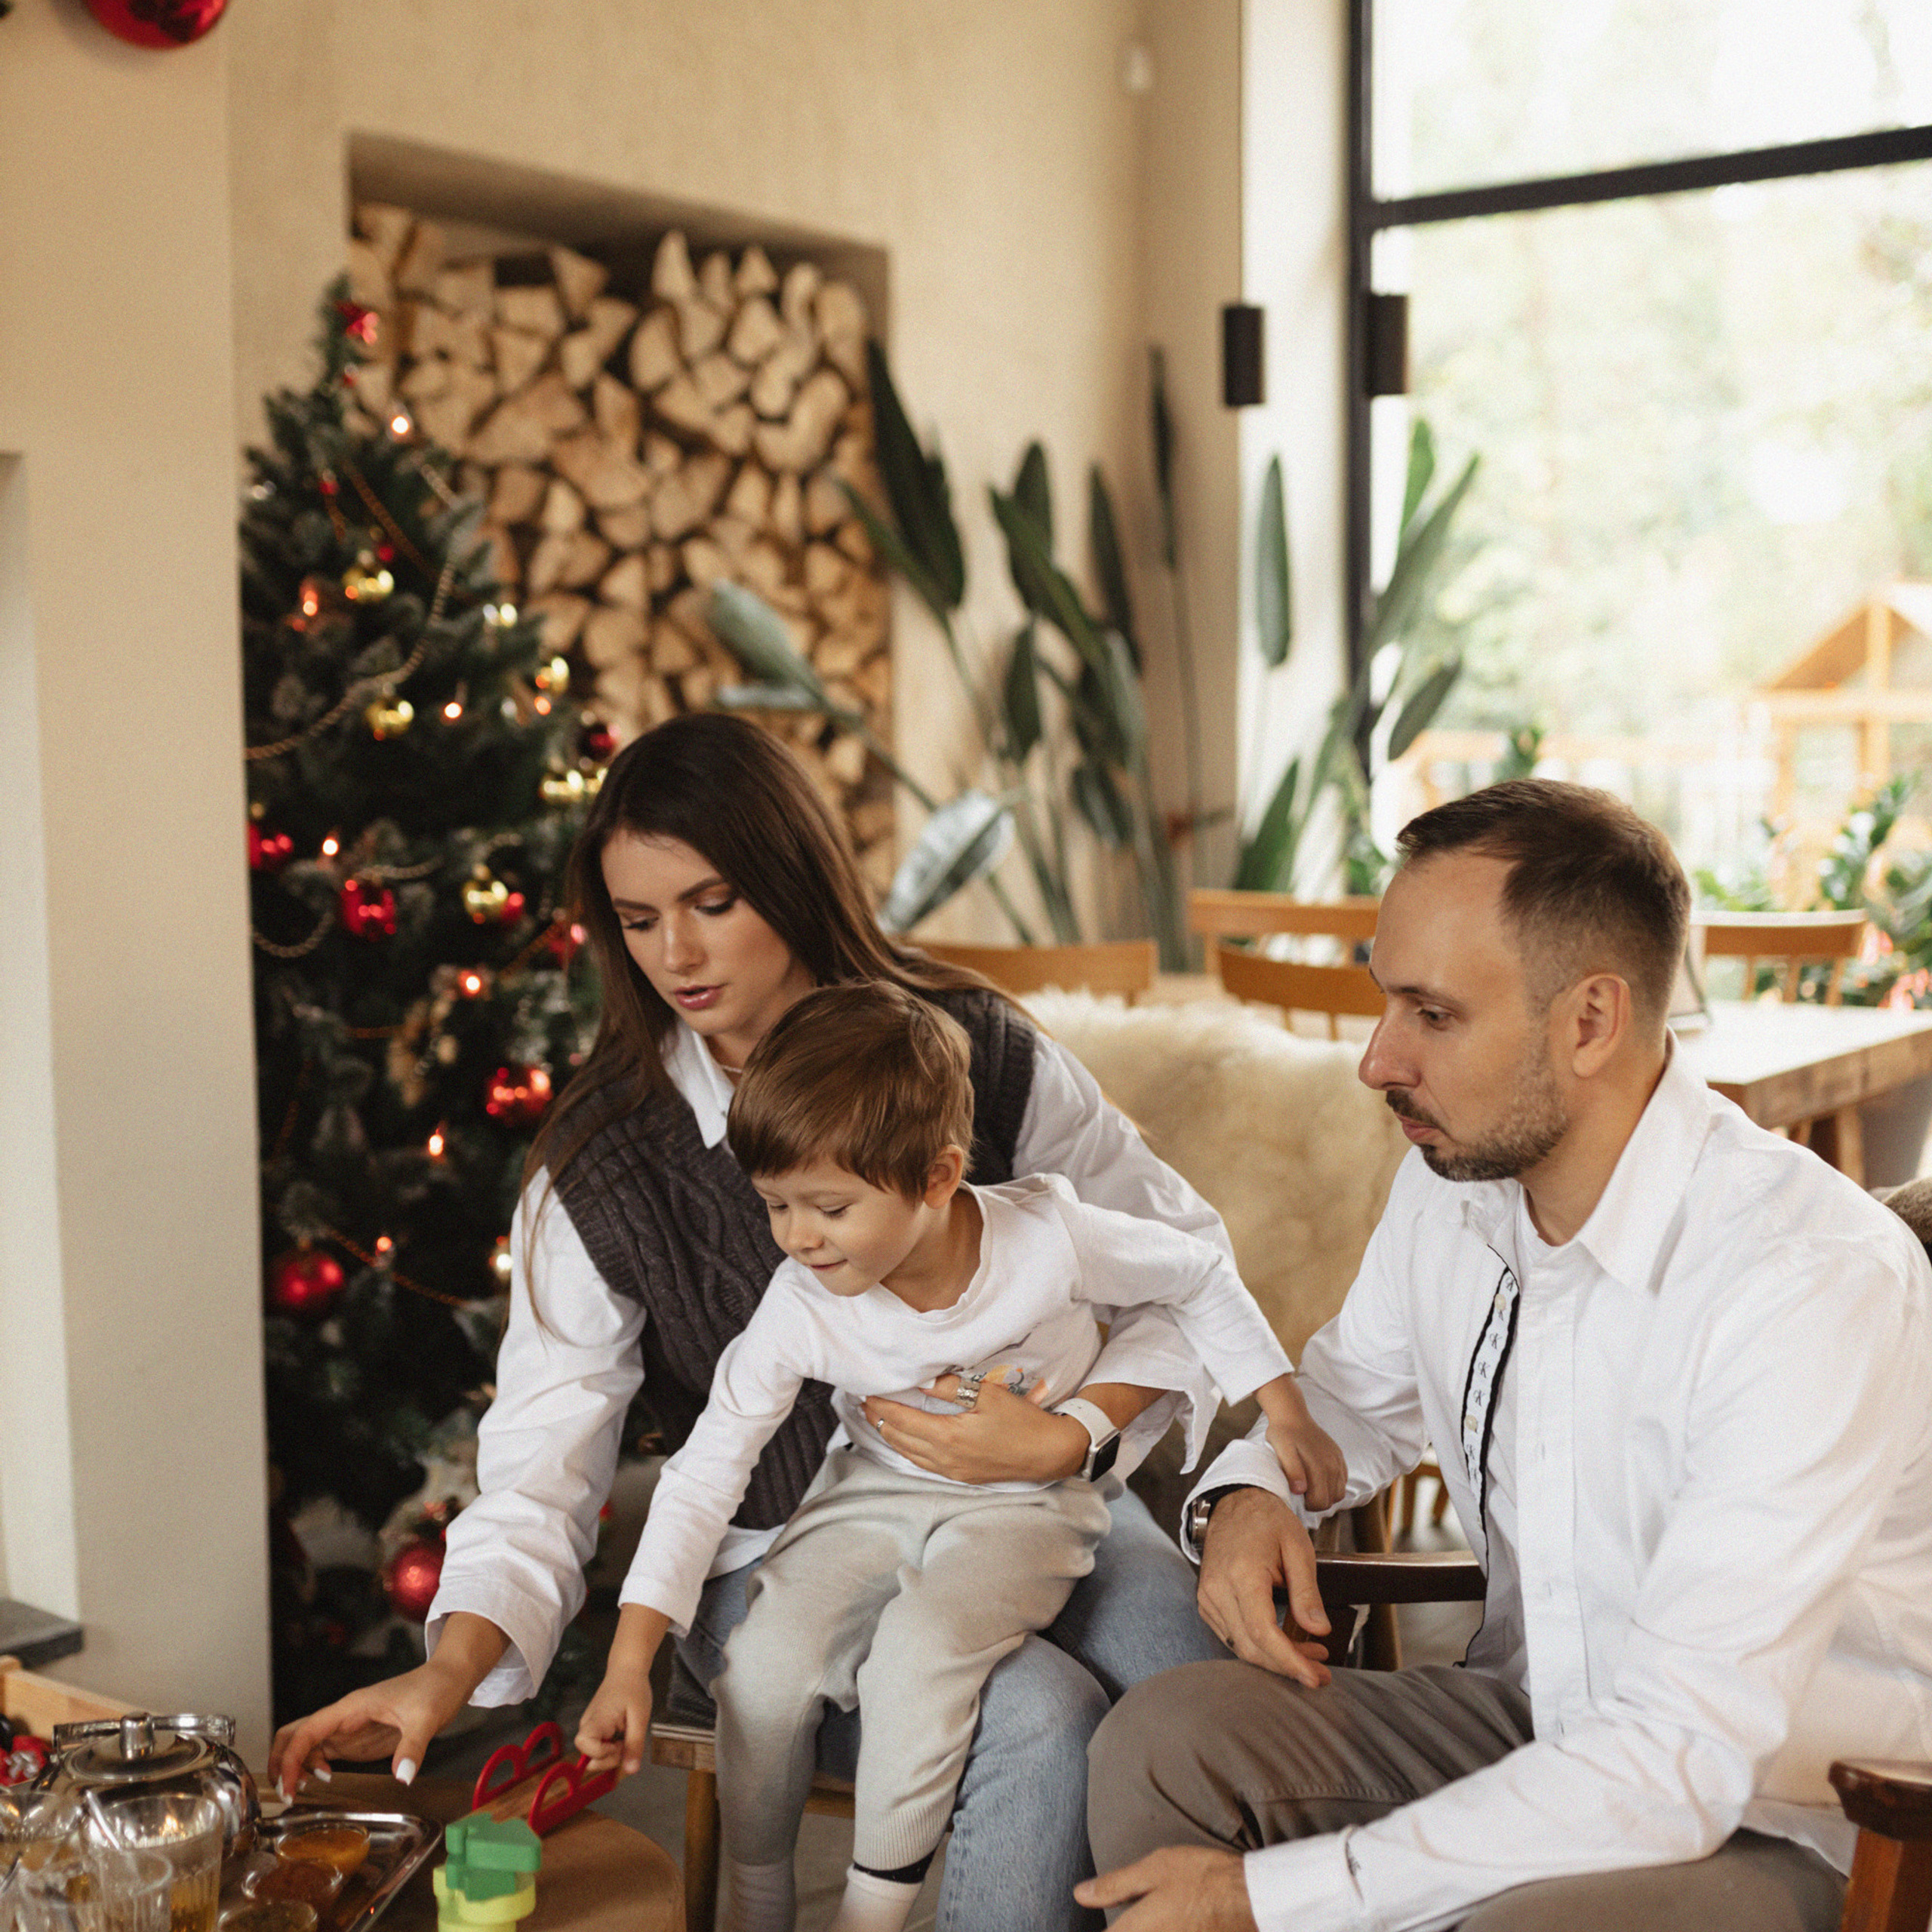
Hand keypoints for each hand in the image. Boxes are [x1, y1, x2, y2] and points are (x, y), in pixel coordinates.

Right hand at [266, 1654, 473, 1797]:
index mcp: (352, 1708)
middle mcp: (344, 1717)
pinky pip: (323, 1751)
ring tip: (298, 1792)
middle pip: (295, 1734)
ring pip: (306, 1745)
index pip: (307, 1730)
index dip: (291, 1758)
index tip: (288, 1785)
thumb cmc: (435, 1689)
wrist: (449, 1679)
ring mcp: (349, 1729)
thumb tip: (402, 1777)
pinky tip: (321, 1781)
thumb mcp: (427, 1717)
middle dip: (281, 1761)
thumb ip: (413, 1747)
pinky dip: (312, 1767)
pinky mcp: (357, 1739)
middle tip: (286, 1793)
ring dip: (294, 1767)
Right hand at [575, 1666, 652, 1779]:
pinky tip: (621, 1735)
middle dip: (609, 1759)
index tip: (619, 1745)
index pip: (584, 1746)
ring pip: (594, 1753)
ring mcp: (589, 1725)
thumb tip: (631, 1771)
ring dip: (611, 1753)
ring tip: (625, 1737)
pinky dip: (610, 1747)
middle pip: (588, 1755)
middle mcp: (588, 1724)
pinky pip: (598, 1745)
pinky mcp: (594, 1726)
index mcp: (597, 1719)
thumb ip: (635, 1745)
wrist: (627, 1669)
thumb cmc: (634, 1689)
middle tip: (626, 1744)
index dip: (602, 1753)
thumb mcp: (640, 1717)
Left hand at [863, 1371, 1087, 1483]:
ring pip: (909, 1454)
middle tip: (866, 1403)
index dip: (882, 1405)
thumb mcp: (986, 1396)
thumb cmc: (1021, 1421)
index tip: (868, 1391)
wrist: (1048, 1453)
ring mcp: (952, 1471)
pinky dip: (908, 1450)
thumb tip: (922, 1378)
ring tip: (878, 1420)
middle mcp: (944, 1459)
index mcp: (948, 1437)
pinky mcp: (961, 1477)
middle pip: (899, 1439)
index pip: (901, 1419)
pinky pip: (924, 1464)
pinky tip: (906, 1441)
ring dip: (891, 1436)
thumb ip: (951, 1387)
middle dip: (879, 1420)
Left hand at [1075, 1847, 1256, 1929]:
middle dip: (1121, 1930)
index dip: (1103, 1930)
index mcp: (1138, 1929)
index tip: (1103, 1924)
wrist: (1251, 1898)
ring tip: (1146, 1918)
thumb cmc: (1203, 1878)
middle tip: (1126, 1919)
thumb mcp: (1154, 1869)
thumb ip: (1115, 1886)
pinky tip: (1162, 1923)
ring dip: (1140, 1929)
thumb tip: (1081, 1895)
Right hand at [1195, 1488, 1331, 1686]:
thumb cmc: (1268, 1521)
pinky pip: (1232, 1636)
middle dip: (1287, 1666)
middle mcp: (1218, 1589)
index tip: (1315, 1677)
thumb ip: (1308, 1593)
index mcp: (1242, 1573)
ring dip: (1275, 1659)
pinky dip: (1258, 1647)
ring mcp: (1208, 1597)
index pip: (1263, 1631)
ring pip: (1240, 1646)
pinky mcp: (1207, 1602)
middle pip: (1251, 1647)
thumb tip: (1320, 1631)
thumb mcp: (1298, 1549)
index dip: (1290, 1660)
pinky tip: (1283, 1643)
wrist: (1234, 1502)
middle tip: (1321, 1672)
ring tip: (1309, 1655)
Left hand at [1264, 1415, 1347, 1513]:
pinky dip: (1334, 1484)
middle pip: (1331, 1500)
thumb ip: (1292, 1471)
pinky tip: (1319, 1477)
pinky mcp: (1339, 1456)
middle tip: (1303, 1491)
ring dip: (1327, 1494)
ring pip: (1340, 1492)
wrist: (1292, 1415)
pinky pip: (1343, 1479)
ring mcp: (1338, 1460)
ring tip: (1311, 1485)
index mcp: (1319, 1467)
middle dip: (1317, 1501)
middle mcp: (1333, 1465)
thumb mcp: (1282, 1452)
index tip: (1299, 1496)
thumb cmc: (1283, 1435)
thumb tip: (1301, 1491)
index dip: (1308, 1505)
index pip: (1320, 1502)